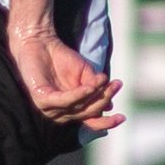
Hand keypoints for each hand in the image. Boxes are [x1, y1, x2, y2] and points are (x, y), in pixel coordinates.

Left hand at [8, 27, 124, 129]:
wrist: (41, 42)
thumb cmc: (62, 59)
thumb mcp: (86, 74)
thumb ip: (96, 89)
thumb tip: (109, 105)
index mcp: (71, 109)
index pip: (89, 121)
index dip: (106, 122)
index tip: (123, 117)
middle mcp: (60, 112)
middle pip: (86, 114)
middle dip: (103, 100)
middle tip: (116, 85)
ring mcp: (49, 108)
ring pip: (77, 108)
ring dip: (94, 95)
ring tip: (104, 81)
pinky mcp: (41, 99)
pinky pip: (64, 101)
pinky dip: (78, 95)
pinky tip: (89, 87)